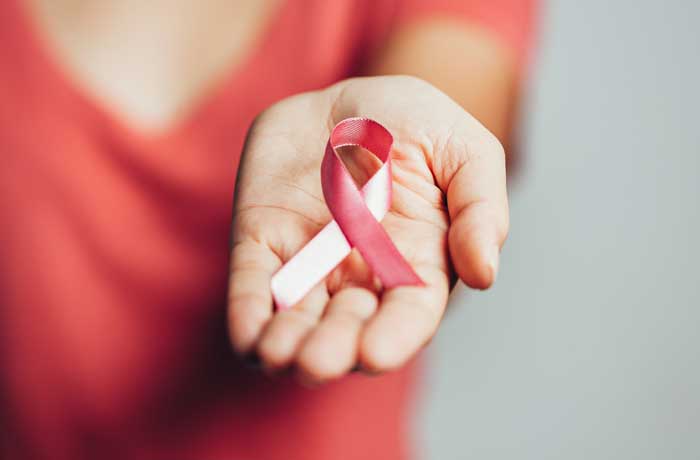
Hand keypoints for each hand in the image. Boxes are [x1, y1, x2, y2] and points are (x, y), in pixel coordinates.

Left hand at [228, 76, 507, 383]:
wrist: (353, 96)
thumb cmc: (416, 125)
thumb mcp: (466, 151)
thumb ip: (481, 209)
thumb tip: (485, 273)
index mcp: (415, 261)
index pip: (408, 314)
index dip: (393, 338)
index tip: (374, 353)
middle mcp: (361, 273)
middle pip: (347, 327)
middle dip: (331, 349)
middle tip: (317, 362)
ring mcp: (309, 259)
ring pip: (297, 316)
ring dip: (286, 343)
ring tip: (279, 355)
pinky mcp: (263, 239)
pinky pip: (253, 281)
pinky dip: (250, 312)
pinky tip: (247, 338)